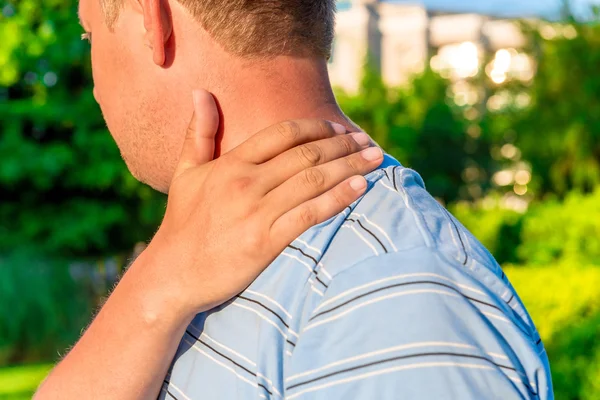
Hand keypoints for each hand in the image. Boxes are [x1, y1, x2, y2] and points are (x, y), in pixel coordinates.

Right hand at [145, 89, 383, 315]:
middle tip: (368, 142)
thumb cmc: (182, 222)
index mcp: (231, 163)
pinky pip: (310, 214)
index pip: (282, 133)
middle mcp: (246, 182)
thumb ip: (198, 132)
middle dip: (343, 145)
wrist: (172, 274)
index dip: (316, 127)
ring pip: (313, 181)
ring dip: (350, 167)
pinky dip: (338, 198)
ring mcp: (256, 212)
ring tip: (376, 159)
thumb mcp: (186, 172)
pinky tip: (360, 188)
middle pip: (306, 154)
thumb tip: (201, 91)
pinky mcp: (264, 242)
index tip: (339, 128)